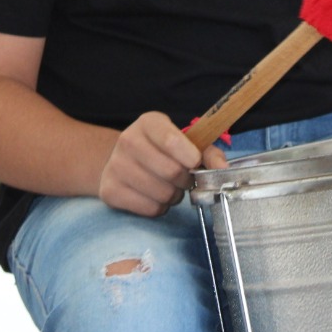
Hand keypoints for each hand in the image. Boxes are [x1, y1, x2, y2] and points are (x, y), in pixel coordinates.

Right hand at [98, 111, 220, 216]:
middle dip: (185, 180)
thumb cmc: (163, 151)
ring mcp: (115, 166)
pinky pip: (149, 208)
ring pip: (161, 193)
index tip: (195, 163)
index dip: (190, 157)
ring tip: (169, 187)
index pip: (171, 141)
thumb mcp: (186, 142)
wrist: (124, 161)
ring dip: (174, 196)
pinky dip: (159, 207)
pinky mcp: (109, 191)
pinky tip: (155, 196)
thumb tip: (222, 168)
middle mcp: (127, 140)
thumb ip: (208, 153)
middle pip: (170, 171)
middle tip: (184, 178)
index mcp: (148, 122)